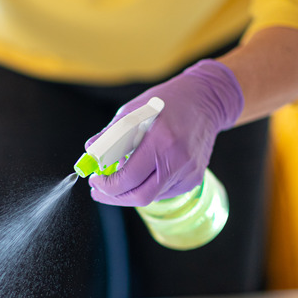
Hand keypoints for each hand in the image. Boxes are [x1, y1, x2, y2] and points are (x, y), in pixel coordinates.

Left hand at [87, 59, 243, 206]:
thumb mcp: (133, 111)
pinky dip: (148, 185)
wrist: (206, 100)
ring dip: (130, 191)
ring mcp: (189, 172)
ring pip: (152, 196)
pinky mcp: (194, 178)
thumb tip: (90, 152)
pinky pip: (164, 191)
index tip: (94, 180)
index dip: (107, 185)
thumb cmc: (166, 102)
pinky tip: (144, 171)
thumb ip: (111, 135)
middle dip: (115, 197)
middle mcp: (178, 160)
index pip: (128, 178)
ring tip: (120, 174)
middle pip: (141, 197)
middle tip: (98, 191)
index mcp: (161, 141)